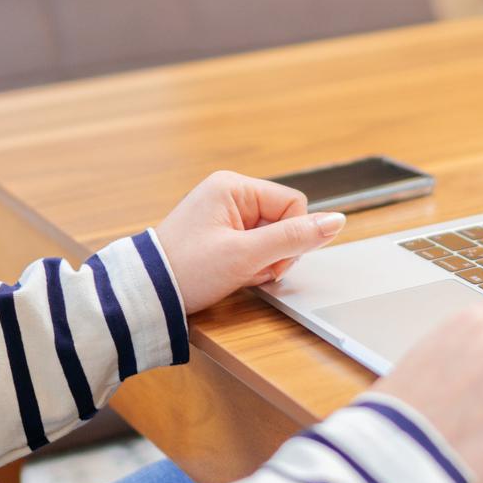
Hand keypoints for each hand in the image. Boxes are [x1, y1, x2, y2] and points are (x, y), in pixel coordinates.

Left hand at [152, 170, 345, 314]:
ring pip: (270, 237)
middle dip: (275, 253)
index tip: (269, 265)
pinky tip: (232, 275)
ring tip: (236, 274)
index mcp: (233, 186)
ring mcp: (223, 213)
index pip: (293, 204)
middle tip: (251, 271)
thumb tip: (337, 221)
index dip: (292, 238)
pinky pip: (253, 246)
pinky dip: (249, 265)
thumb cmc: (186, 271)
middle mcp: (229, 193)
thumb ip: (294, 237)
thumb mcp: (246, 255)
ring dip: (262, 262)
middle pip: (283, 221)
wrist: (145, 295)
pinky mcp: (219, 233)